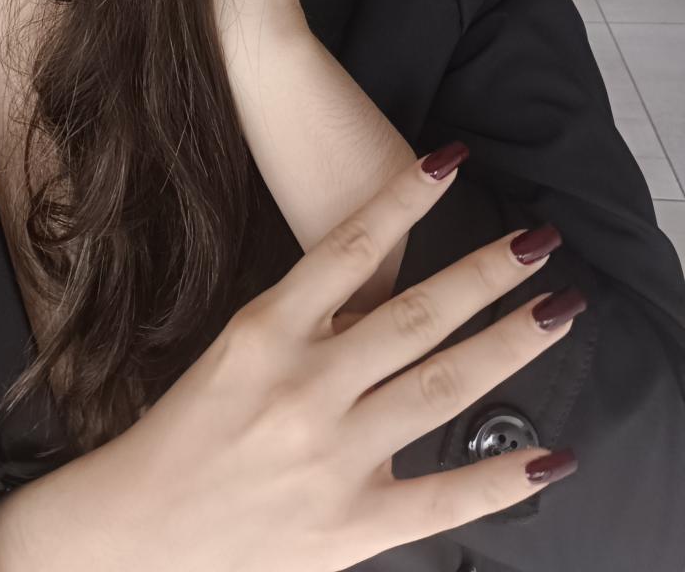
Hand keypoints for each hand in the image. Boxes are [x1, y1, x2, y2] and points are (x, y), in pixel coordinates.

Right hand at [98, 148, 583, 571]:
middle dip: (486, 273)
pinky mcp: (352, 522)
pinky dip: (502, 478)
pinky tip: (551, 455)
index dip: (406, 199)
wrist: (135, 531)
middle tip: (539, 242)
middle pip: (417, 314)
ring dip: (510, 344)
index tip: (452, 161)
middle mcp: (305, 384)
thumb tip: (385, 295)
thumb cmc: (182, 431)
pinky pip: (443, 497)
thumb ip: (307, 324)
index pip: (350, 247)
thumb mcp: (232, 351)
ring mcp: (334, 454)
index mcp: (266, 331)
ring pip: (443, 385)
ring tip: (557, 309)